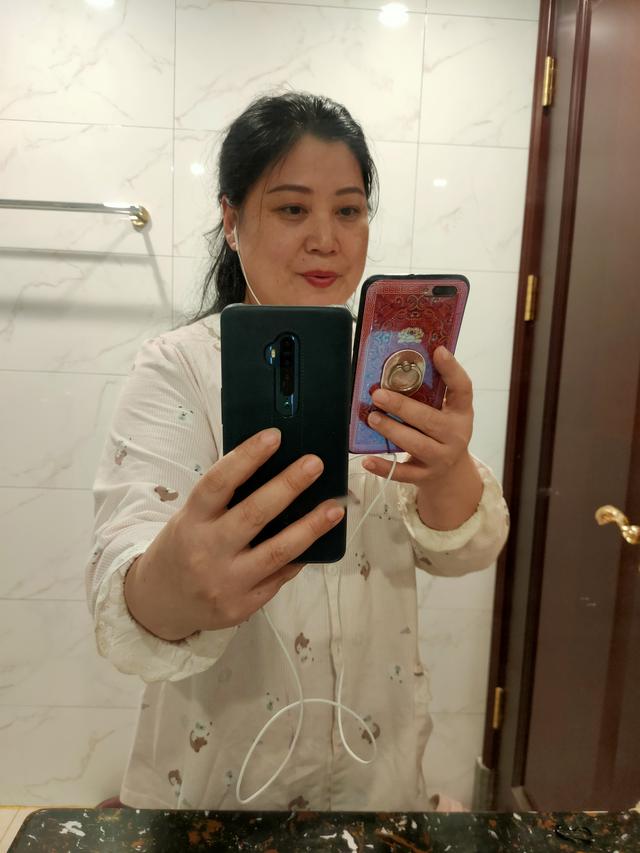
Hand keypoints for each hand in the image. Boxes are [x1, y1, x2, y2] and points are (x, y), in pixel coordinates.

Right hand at [124, 428, 344, 640]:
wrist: (160, 602)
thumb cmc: (184, 547)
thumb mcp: (191, 518)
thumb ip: (225, 499)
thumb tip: (274, 469)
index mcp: (191, 521)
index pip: (219, 482)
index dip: (247, 457)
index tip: (274, 436)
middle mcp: (206, 551)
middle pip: (254, 514)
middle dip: (288, 486)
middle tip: (314, 464)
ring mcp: (225, 582)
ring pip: (277, 551)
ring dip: (310, 527)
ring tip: (335, 508)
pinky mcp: (241, 606)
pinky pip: (279, 578)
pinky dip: (300, 557)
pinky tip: (317, 541)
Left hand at [362, 346, 481, 528]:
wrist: (450, 473)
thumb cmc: (441, 431)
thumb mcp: (445, 411)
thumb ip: (430, 391)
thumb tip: (400, 361)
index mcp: (461, 412)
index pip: (463, 388)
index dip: (452, 370)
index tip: (438, 351)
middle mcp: (455, 435)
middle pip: (429, 420)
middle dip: (401, 407)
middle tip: (378, 395)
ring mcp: (441, 457)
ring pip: (415, 444)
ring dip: (391, 430)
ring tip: (372, 418)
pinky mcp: (425, 476)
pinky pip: (403, 473)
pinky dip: (384, 467)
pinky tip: (367, 460)